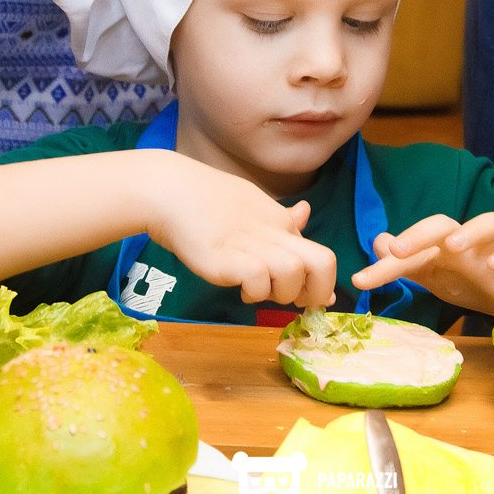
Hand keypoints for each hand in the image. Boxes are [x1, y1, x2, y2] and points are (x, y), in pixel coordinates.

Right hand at [147, 156, 336, 306]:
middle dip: (317, 292)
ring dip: (281, 293)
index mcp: (280, 221)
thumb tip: (305, 213)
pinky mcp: (227, 257)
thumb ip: (280, 218)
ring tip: (257, 291)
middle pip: (324, 263)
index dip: (323, 284)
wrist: (169, 192)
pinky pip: (258, 279)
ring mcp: (251, 245)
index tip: (315, 299)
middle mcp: (273, 232)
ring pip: (294, 273)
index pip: (322, 255)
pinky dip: (254, 292)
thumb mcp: (252, 204)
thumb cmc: (206, 200)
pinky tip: (239, 288)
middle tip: (294, 301)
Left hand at [350, 212, 493, 314]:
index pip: (410, 245)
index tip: (360, 280)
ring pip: (492, 222)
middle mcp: (466, 240)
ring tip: (454, 246)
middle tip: (399, 250)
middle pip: (444, 222)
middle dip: (420, 233)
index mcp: (440, 243)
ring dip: (472, 231)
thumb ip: (403, 262)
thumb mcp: (430, 272)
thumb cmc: (464, 277)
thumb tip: (377, 242)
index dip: (385, 264)